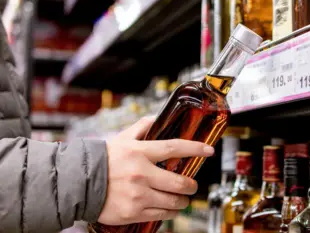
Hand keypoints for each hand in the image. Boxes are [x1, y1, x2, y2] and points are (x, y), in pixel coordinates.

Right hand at [98, 116, 214, 224]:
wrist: (77, 184)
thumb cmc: (101, 160)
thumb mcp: (121, 139)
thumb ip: (141, 128)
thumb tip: (156, 119)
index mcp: (140, 153)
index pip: (174, 148)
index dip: (195, 149)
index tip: (208, 151)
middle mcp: (141, 174)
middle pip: (180, 182)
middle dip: (191, 185)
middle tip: (192, 185)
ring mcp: (138, 195)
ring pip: (174, 201)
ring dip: (182, 201)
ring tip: (181, 198)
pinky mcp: (133, 212)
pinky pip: (161, 214)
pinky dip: (169, 211)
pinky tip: (168, 207)